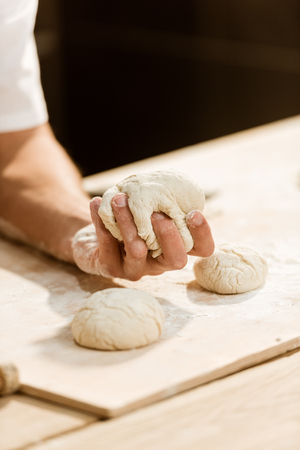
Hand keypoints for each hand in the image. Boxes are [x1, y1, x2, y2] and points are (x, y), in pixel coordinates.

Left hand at [72, 195, 213, 280]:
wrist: (93, 238)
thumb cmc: (129, 220)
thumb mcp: (149, 210)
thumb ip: (164, 203)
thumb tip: (179, 182)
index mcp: (174, 248)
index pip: (201, 249)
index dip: (202, 234)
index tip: (195, 212)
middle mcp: (159, 263)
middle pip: (176, 260)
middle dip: (169, 236)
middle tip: (158, 214)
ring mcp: (135, 269)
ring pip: (137, 251)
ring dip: (129, 222)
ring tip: (120, 199)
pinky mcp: (110, 268)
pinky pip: (106, 246)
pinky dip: (101, 221)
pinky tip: (96, 202)